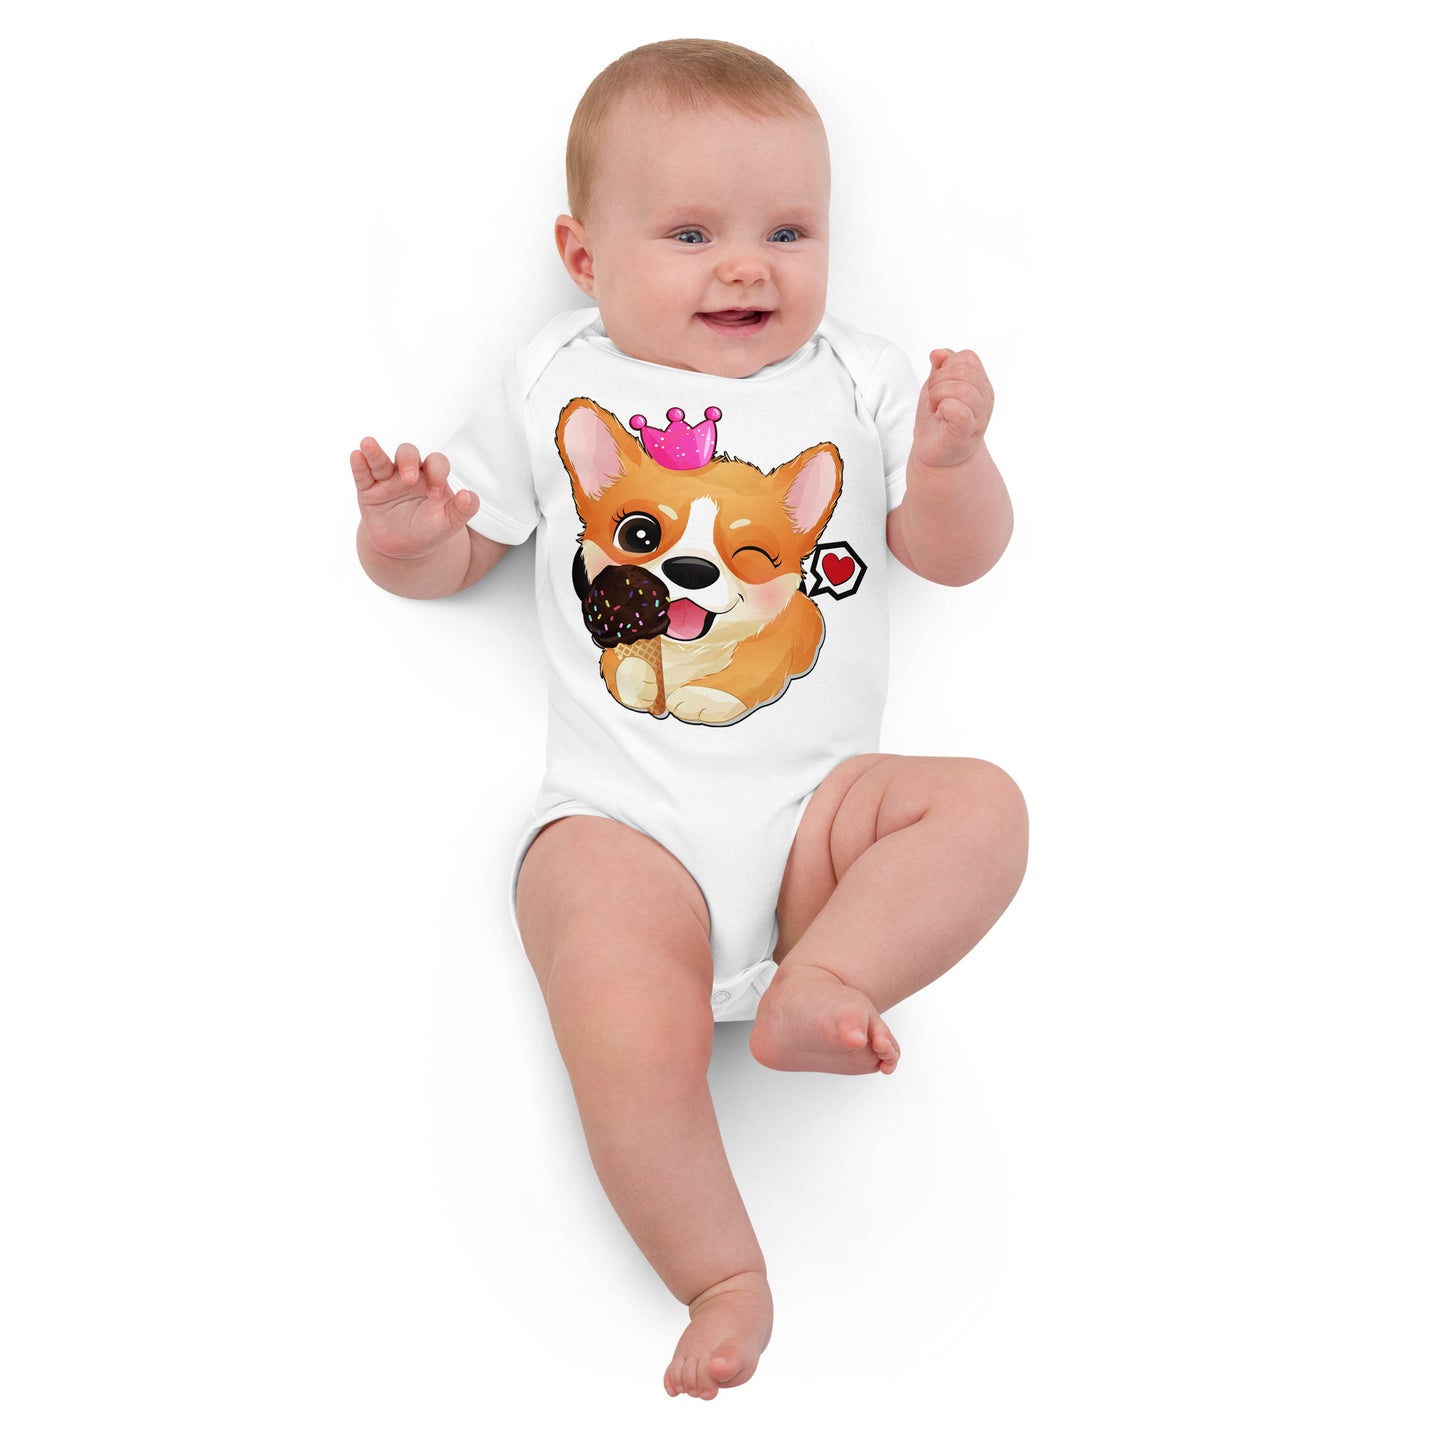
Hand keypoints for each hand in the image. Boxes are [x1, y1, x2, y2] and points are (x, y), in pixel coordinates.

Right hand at [350, 437, 479, 559]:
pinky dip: (359, 464)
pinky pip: (362, 474)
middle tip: (409, 480)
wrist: (405, 549)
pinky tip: (356, 455)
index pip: (435, 463)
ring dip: (374, 452)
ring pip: (380, 460)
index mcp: (431, 477)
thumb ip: (464, 510)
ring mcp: (386, 480)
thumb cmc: (430, 530)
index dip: (437, 474)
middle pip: (407, 453)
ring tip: (368, 443)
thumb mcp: (450, 524)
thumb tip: (470, 496)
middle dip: (408, 462)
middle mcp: (408, 473)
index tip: (436, 495)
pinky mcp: (368, 490)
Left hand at [911, 349, 993, 469]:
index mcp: (980, 383)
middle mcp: (985, 398)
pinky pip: (959, 409)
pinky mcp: (968, 431)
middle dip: (937, 381)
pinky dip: (944, 409)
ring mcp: (980, 415)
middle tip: (933, 399)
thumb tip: (938, 353)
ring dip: (937, 395)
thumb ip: (940, 367)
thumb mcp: (937, 386)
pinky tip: (941, 416)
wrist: (935, 453)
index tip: (938, 385)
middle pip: (962, 370)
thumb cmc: (938, 419)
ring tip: (936, 408)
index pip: (967, 358)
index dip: (946, 366)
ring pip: (960, 388)